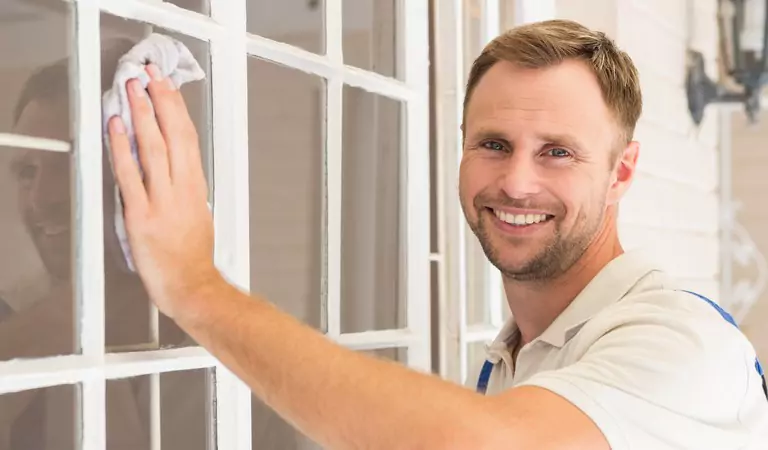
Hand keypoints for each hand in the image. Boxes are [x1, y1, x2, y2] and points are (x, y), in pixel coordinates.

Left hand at [106, 64, 218, 319]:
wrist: (191, 286)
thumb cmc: (193, 256)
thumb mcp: (198, 213)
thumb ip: (185, 186)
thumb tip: (173, 163)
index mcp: (196, 186)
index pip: (188, 137)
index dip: (177, 107)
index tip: (168, 85)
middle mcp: (181, 188)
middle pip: (173, 135)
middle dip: (160, 100)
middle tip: (149, 74)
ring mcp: (161, 201)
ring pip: (153, 148)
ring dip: (142, 115)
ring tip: (133, 89)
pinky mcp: (141, 216)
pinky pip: (130, 175)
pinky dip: (123, 149)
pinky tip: (118, 127)